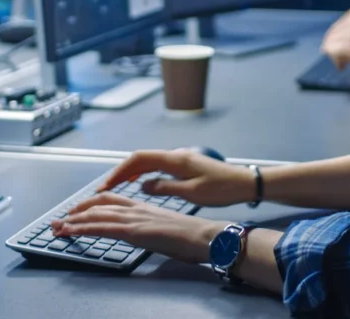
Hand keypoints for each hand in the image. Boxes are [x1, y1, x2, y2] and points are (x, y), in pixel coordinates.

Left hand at [50, 192, 224, 263]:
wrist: (204, 236)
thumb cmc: (192, 236)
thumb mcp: (166, 228)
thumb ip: (151, 228)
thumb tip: (145, 234)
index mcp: (144, 207)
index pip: (111, 200)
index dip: (91, 204)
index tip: (77, 211)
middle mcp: (136, 209)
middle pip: (99, 205)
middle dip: (76, 211)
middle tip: (60, 220)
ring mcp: (134, 219)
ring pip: (96, 215)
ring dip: (73, 221)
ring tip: (57, 227)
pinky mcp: (134, 231)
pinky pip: (102, 227)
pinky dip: (83, 228)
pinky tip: (71, 231)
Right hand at [93, 148, 255, 206]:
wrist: (244, 183)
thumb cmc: (222, 189)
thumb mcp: (192, 194)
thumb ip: (165, 188)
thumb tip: (143, 185)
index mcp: (175, 159)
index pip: (139, 159)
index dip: (120, 170)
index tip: (106, 184)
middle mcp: (176, 154)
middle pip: (141, 158)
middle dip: (120, 171)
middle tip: (105, 187)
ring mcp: (180, 158)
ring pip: (148, 161)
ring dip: (131, 171)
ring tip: (116, 186)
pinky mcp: (185, 164)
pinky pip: (157, 165)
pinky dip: (144, 172)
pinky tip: (139, 182)